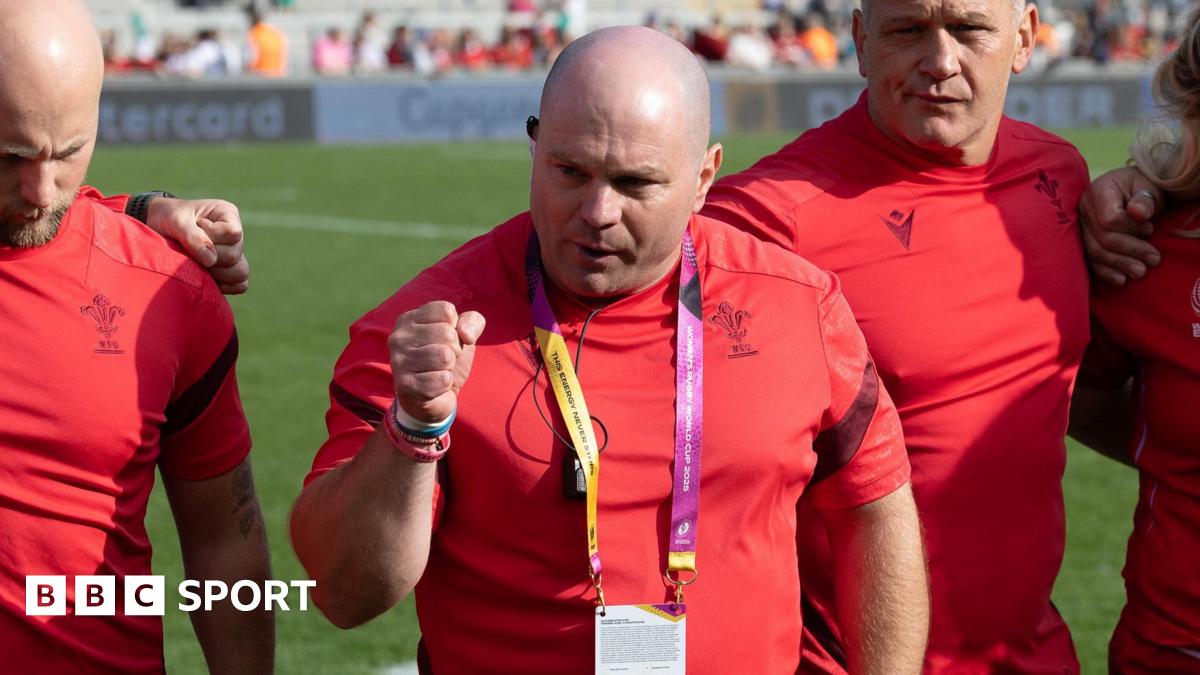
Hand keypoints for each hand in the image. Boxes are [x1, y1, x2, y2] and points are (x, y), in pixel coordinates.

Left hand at [146, 197, 249, 294]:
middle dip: (209, 257)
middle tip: (189, 250)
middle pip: (235, 255)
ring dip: (217, 273)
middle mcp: (234, 236)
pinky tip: (206, 279)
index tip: (196, 226)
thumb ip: (193, 237)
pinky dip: (225, 286)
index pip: (233, 234)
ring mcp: (233, 254)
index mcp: (228, 215)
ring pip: (241, 272)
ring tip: (197, 265)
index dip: (213, 236)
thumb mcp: (176, 220)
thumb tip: (212, 261)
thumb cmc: (168, 218)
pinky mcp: (228, 271)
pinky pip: (240, 285)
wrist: (157, 227)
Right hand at [389, 302, 485, 423]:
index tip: (446, 340)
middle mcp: (398, 337)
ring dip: (449, 368)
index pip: (446, 311)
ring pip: (444, 356)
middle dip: (455, 349)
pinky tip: (434, 386)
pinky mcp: (405, 384)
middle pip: (447, 333)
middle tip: (443, 360)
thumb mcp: (463, 336)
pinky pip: (442, 379)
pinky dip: (446, 384)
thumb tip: (467, 334)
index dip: (456, 328)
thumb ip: (472, 322)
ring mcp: (398, 361)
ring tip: (438, 371)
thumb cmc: (445, 361)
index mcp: (409, 319)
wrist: (433, 398)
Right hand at [1079, 167, 1163, 285]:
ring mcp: (1079, 226)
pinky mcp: (1081, 241)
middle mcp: (1083, 209)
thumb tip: (1139, 214)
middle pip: (1102, 238)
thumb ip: (1145, 200)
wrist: (1130, 191)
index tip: (1150, 229)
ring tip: (1141, 272)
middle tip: (1154, 260)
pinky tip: (1121, 279)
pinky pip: (1089, 260)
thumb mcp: (1149, 188)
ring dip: (1119, 264)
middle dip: (1130, 251)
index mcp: (1099, 191)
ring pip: (1094, 252)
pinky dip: (1106, 272)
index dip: (1132, 229)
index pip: (1110, 219)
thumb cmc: (1141, 189)